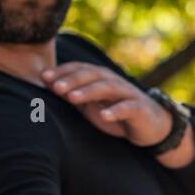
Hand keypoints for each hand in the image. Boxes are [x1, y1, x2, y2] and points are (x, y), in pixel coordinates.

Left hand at [42, 62, 172, 145]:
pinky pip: (127, 107)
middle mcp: (113, 81)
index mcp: (99, 78)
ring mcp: (127, 94)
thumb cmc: (114, 112)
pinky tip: (104, 116)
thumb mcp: (89, 103)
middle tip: (55, 87)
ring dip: (89, 91)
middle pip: (91, 75)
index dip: (62, 71)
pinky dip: (115, 111)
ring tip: (73, 98)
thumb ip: (71, 93)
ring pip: (107, 88)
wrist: (150, 125)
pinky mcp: (139, 109)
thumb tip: (46, 83)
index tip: (44, 77)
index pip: (79, 69)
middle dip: (72, 80)